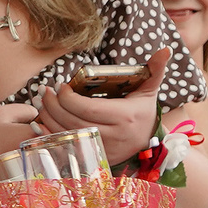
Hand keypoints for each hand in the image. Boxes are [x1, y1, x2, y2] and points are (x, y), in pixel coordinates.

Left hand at [34, 46, 171, 163]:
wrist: (148, 143)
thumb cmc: (143, 112)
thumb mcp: (149, 90)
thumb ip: (155, 69)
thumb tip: (165, 49)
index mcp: (124, 117)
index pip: (88, 108)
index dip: (68, 98)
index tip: (60, 86)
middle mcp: (113, 136)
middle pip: (73, 122)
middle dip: (53, 106)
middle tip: (45, 92)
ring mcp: (103, 150)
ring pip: (67, 135)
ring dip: (48, 119)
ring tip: (42, 103)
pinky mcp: (94, 158)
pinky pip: (66, 148)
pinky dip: (50, 136)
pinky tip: (41, 124)